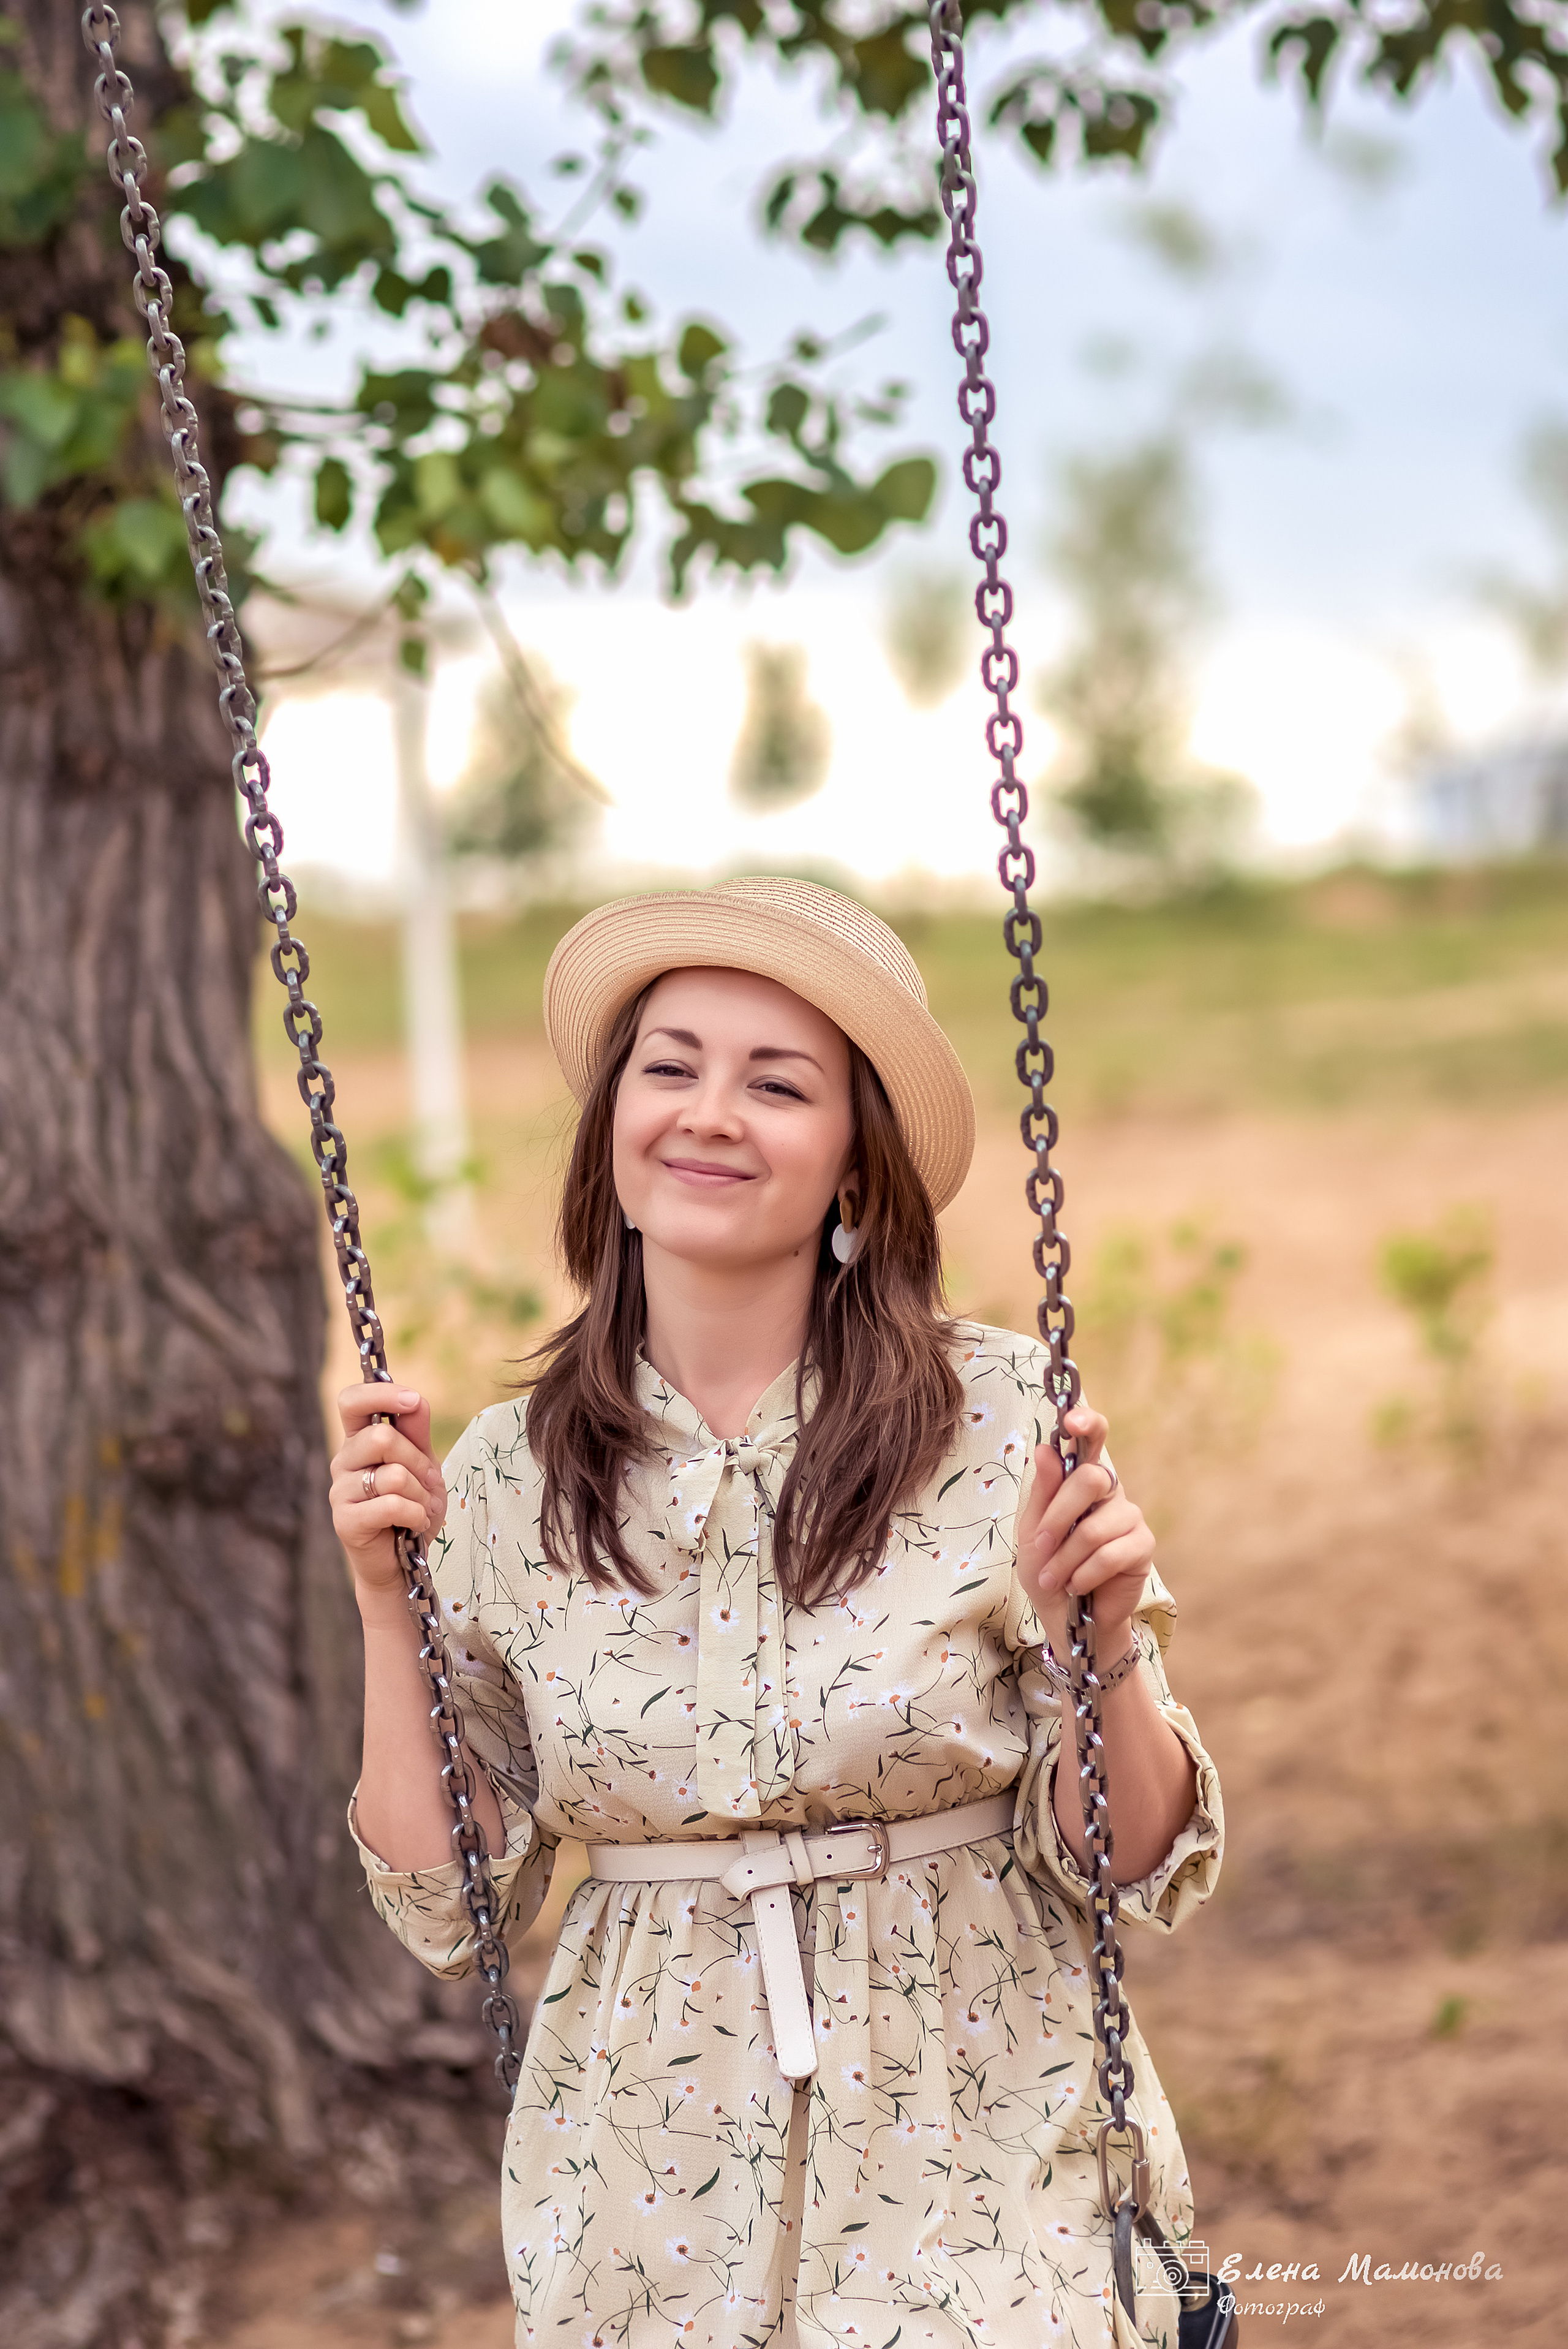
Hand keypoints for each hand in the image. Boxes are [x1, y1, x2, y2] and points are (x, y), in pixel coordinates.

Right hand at [329, 1384, 446, 1606]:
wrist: (405, 1561)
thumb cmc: (412, 1507)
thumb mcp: (423, 1465)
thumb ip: (417, 1433)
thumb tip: (415, 1399)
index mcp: (358, 1441)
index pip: (351, 1401)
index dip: (380, 1393)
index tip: (412, 1400)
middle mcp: (343, 1462)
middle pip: (381, 1437)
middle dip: (418, 1460)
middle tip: (428, 1481)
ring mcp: (340, 1491)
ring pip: (392, 1474)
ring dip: (421, 1493)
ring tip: (421, 1507)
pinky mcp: (345, 1521)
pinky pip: (392, 1504)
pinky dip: (416, 1514)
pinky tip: (415, 1523)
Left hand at [1014, 1403, 1153, 1656]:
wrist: (1067, 1617)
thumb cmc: (1048, 1568)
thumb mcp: (1033, 1531)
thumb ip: (1042, 1492)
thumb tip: (1045, 1448)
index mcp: (1081, 1481)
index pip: (1092, 1440)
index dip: (1087, 1424)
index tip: (1070, 1420)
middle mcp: (1110, 1492)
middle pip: (1090, 1479)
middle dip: (1058, 1516)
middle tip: (1041, 1546)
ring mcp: (1130, 1517)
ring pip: (1094, 1527)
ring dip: (1065, 1558)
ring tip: (1054, 1578)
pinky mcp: (1142, 1546)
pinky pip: (1110, 1554)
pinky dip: (1084, 1573)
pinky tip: (1078, 1585)